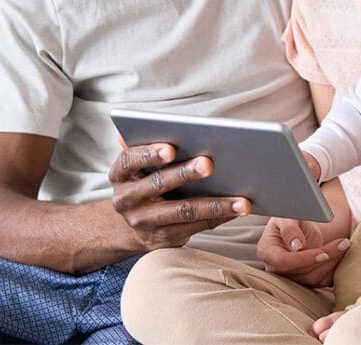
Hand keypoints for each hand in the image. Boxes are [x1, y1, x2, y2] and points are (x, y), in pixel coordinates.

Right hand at [108, 143, 249, 252]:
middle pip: (158, 184)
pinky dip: (219, 217)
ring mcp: (144, 223)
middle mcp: (127, 200)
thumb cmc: (143, 181)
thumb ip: (144, 144)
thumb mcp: (136, 164)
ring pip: (183, 212)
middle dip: (185, 174)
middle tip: (209, 164)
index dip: (149, 154)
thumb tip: (147, 122)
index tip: (171, 148)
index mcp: (120, 174)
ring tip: (241, 200)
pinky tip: (237, 209)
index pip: (130, 160)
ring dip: (215, 205)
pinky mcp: (164, 239)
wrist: (131, 225)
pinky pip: (195, 227)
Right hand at [257, 216, 349, 287]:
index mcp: (267, 251)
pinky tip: (340, 253)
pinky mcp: (304, 280)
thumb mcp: (287, 215)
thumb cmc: (291, 216)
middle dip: (324, 258)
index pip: (283, 261)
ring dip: (331, 262)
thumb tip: (296, 246)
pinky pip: (321, 281)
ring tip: (344, 244)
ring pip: (312, 278)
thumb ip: (289, 228)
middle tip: (343, 243)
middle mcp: (276, 268)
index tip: (323, 252)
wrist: (300, 225)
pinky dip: (333, 268)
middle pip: (300, 272)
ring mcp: (290, 276)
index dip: (303, 259)